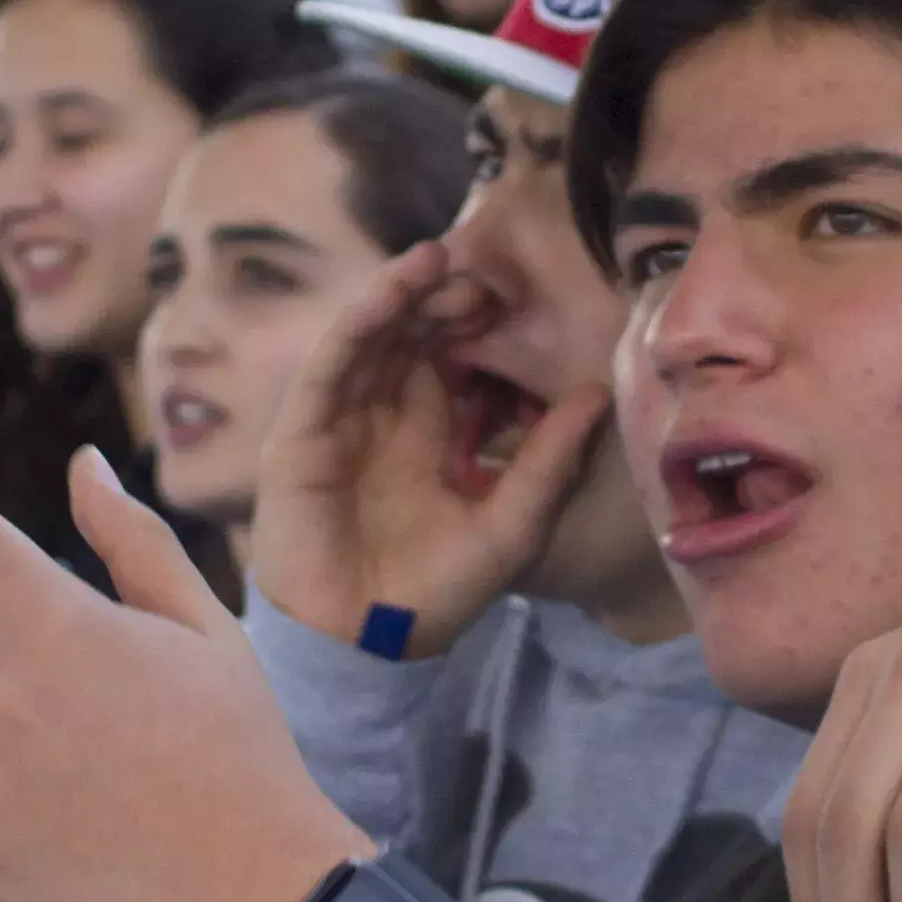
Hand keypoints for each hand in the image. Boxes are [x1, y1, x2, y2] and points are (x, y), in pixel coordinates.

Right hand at [246, 244, 607, 658]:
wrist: (366, 643)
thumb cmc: (439, 592)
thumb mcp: (513, 524)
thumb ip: (550, 461)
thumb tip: (598, 395)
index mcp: (432, 432)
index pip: (453, 356)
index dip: (480, 323)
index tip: (518, 298)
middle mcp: (385, 415)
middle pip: (413, 334)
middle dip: (446, 298)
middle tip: (485, 278)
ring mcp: (342, 418)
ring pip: (373, 335)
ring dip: (403, 292)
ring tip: (439, 257)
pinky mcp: (303, 430)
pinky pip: (333, 362)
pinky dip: (360, 320)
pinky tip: (392, 290)